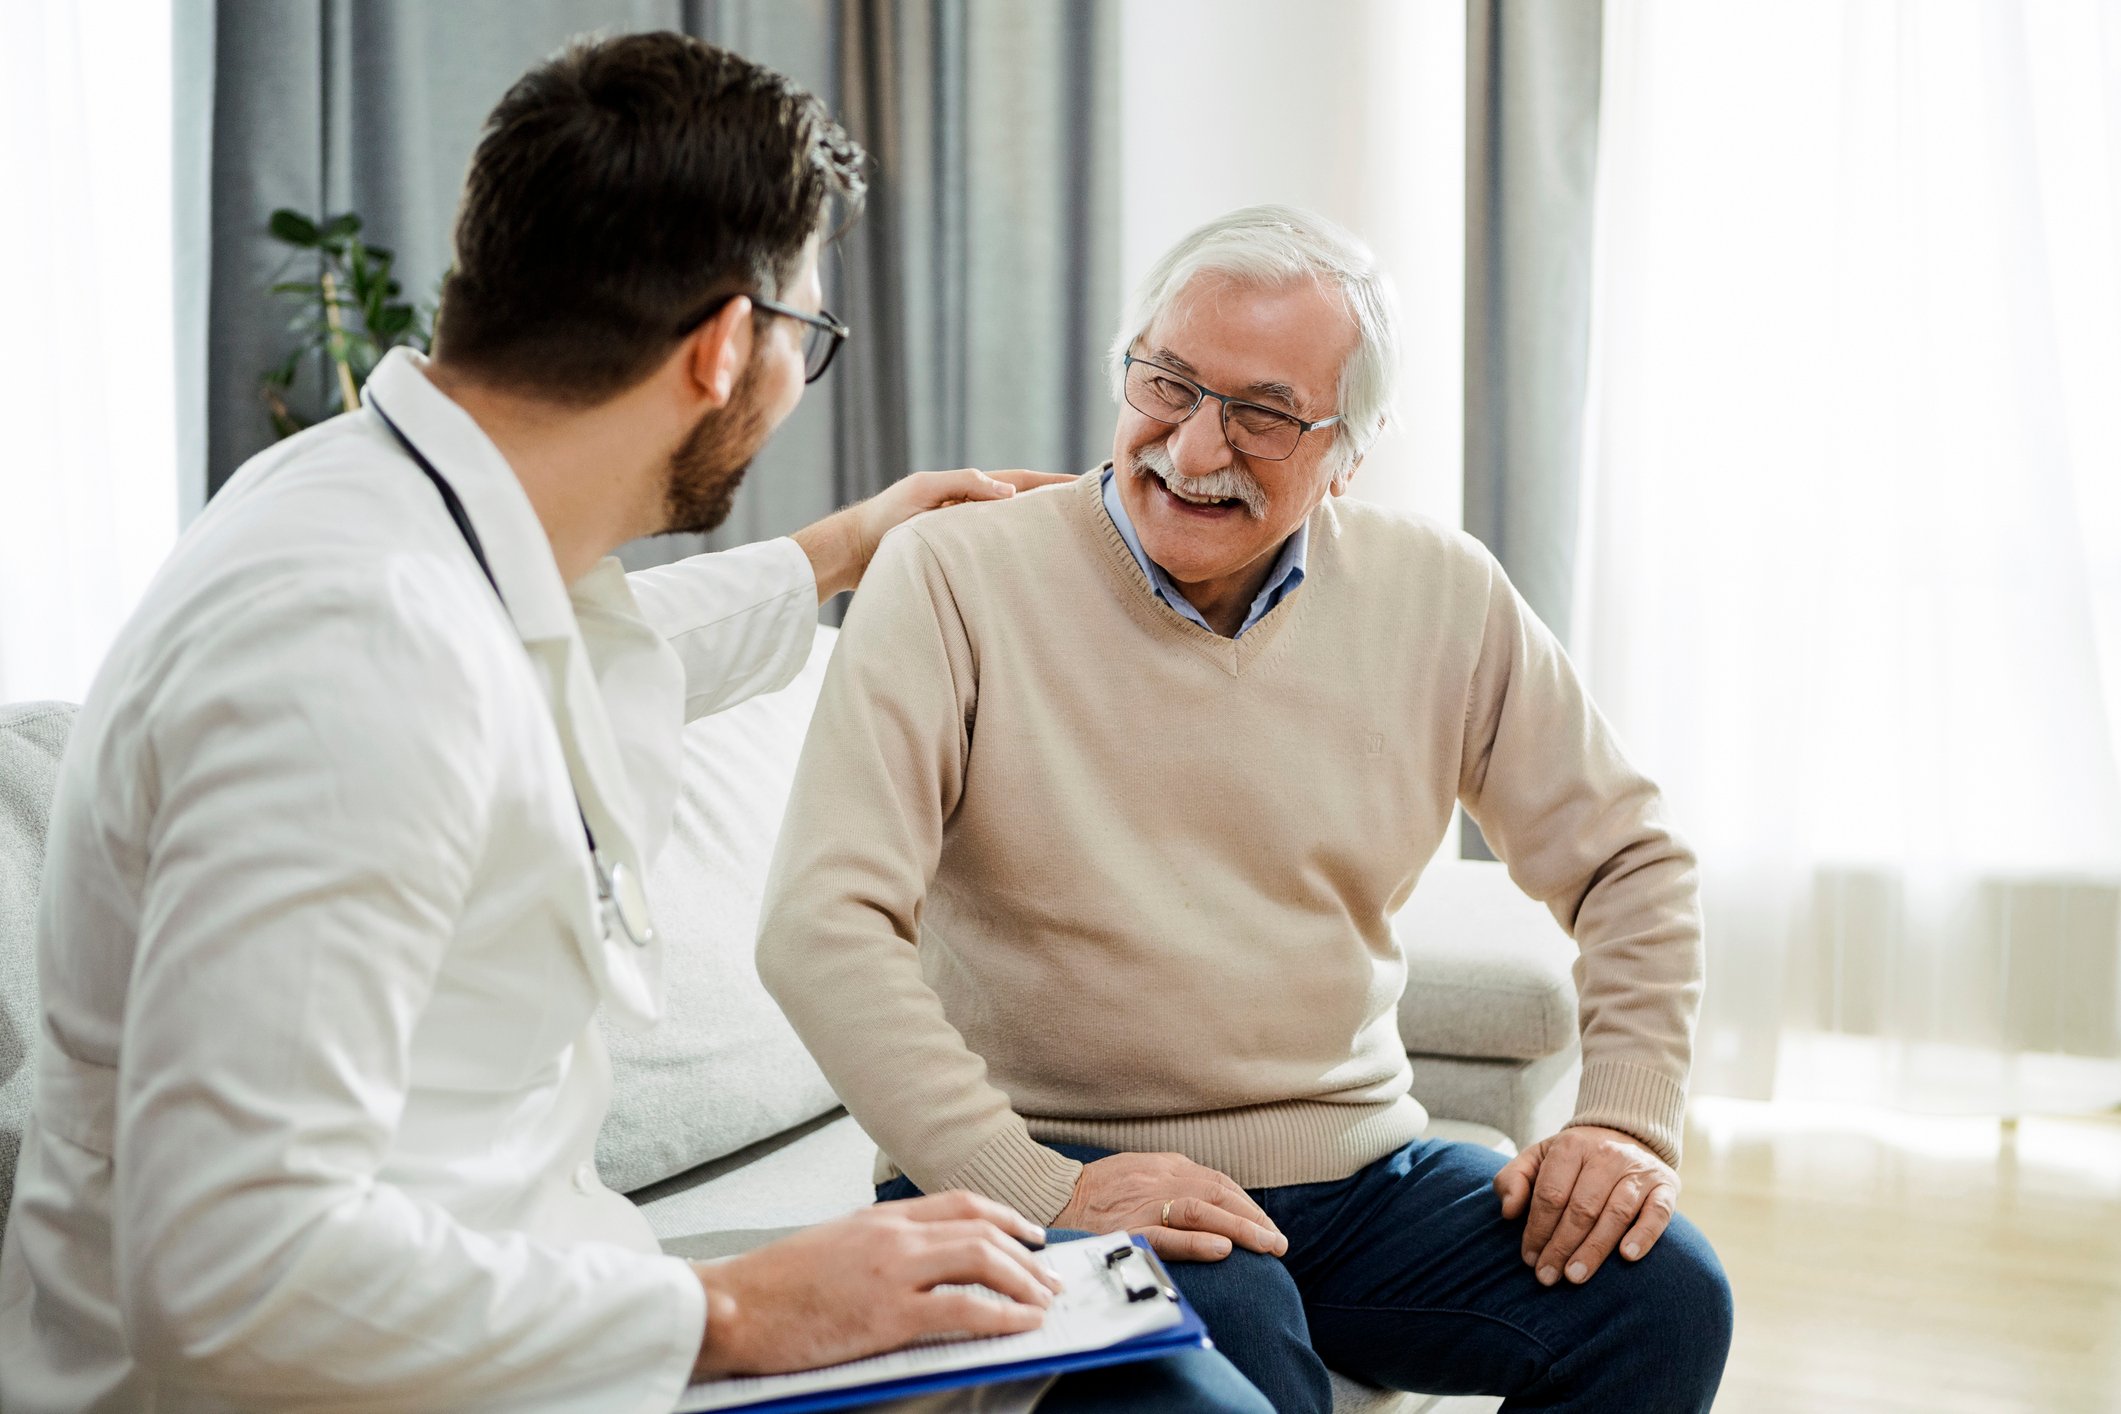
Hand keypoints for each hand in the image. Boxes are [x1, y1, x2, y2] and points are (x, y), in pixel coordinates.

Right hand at [689, 1191, 1062, 1380]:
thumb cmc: (775, 1286)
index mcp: (880, 1218)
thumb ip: (876, 1247)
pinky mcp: (888, 1313)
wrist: (735, 1305)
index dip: (1006, 1217)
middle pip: (981, 1230)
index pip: (961, 1204)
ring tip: (1044, 1301)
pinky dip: (1002, 1314)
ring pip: (981, 1259)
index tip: (1031, 1234)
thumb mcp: (833, 1247)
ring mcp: (892, 1270)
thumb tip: (914, 1265)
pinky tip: (1020, 1324)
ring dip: (1023, 1280)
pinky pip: (963, 1308)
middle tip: (1050, 1278)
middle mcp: (893, 1234)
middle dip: (1027, 1255)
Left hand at [794, 468, 1075, 598]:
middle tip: (1093, 513)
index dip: (1054, 482)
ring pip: (1012, 530)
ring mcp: (966, 533)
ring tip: (1071, 540)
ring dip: (1039, 531)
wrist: (853, 552)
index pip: (1022, 483)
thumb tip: (1010, 492)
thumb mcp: (923, 493)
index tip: (1087, 483)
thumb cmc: (884, 519)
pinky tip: (1031, 565)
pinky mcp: (957, 556)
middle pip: (1024, 504)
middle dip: (1056, 505)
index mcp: (968, 488)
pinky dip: (1017, 553)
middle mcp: (972, 509)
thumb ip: (964, 486)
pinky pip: (996, 551)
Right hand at [1052, 1152, 1287, 1263]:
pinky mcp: (1128, 1228)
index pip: (1218, 1183)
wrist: (1052, 1196)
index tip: (1267, 1227)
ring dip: (1240, 1228)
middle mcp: (1160, 1180)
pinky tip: (1224, 1250)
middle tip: (1278, 1243)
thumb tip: (1210, 1202)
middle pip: (1219, 1194)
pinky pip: (1167, 1234)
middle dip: (1254, 1219)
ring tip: (1267, 1247)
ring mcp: (1144, 1203)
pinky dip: (1198, 1241)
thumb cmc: (1097, 1191)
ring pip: (1203, 1210)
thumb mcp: (1139, 1174)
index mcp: (1165, 1166)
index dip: (1247, 1205)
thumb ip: (1172, 1183)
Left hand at [1493, 1124, 1679, 1286]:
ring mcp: (1638, 1170)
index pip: (1551, 1193)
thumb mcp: (1537, 1158)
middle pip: (1581, 1207)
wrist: (1624, 1135)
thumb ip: (1513, 1179)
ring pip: (1616, 1213)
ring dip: (1594, 1249)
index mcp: (1571, 1146)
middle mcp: (1607, 1155)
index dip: (1537, 1228)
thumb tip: (1508, 1211)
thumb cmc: (1573, 1160)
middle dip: (1561, 1246)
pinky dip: (1643, 1235)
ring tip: (1575, 1276)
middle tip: (1547, 1276)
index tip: (1529, 1258)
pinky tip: (1627, 1256)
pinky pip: (1658, 1213)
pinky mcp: (1665, 1186)